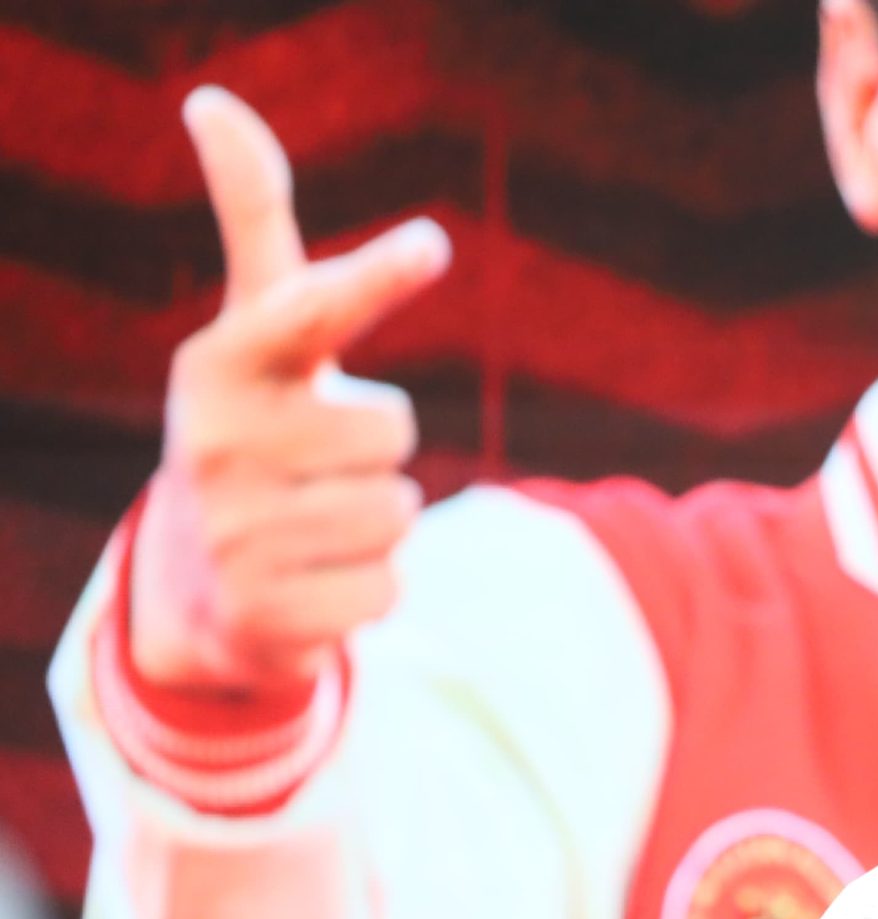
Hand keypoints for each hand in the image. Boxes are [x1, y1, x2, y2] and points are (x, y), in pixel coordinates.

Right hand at [132, 86, 451, 695]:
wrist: (199, 585)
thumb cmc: (256, 427)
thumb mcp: (256, 335)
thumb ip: (255, 226)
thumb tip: (212, 101)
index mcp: (221, 365)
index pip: (311, 312)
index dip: (372, 279)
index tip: (431, 243)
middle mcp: (217, 444)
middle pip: (394, 435)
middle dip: (379, 454)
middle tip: (318, 465)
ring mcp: (236, 532)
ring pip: (399, 512)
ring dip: (379, 523)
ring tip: (315, 524)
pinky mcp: (268, 611)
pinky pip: (390, 586)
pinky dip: (371, 588)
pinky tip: (315, 582)